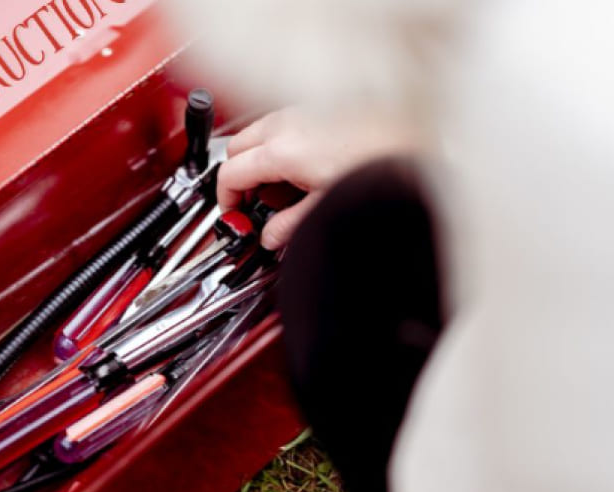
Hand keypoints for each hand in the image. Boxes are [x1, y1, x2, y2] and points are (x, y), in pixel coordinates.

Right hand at [218, 108, 418, 248]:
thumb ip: (289, 225)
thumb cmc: (376, 164)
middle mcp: (286, 125)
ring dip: (257, 159)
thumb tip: (271, 237)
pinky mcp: (316, 108)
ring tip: (280, 187)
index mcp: (282, 151)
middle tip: (252, 202)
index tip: (233, 213)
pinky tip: (301, 167)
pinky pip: (280, 124)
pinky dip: (278, 144)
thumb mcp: (324, 205)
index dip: (226, 199)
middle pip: (236, 148)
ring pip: (256, 133)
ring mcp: (300, 112)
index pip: (230, 173)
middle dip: (238, 176)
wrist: (411, 140)